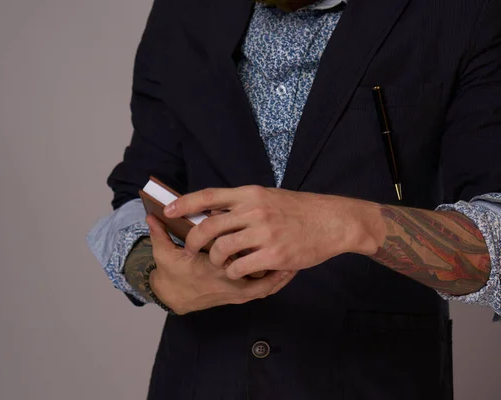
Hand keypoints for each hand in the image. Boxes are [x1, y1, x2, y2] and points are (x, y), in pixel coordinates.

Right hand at [146, 215, 296, 314]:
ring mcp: (236, 291)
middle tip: (288, 232)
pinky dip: (279, 280)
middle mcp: (227, 280)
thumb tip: (152, 216)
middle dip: (275, 251)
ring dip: (282, 268)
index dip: (250, 235)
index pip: (234, 249)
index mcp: (211, 267)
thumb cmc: (174, 275)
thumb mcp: (165, 254)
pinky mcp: (241, 295)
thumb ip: (161, 233)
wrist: (177, 299)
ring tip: (298, 253)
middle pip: (257, 264)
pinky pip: (265, 289)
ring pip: (267, 281)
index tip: (261, 217)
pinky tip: (290, 269)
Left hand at [164, 186, 381, 279]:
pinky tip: (238, 271)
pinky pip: (240, 267)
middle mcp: (254, 211)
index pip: (209, 196)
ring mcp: (264, 233)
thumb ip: (243, 204)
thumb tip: (215, 213)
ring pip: (221, 250)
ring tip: (220, 262)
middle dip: (194, 241)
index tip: (168, 210)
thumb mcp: (270, 197)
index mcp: (251, 194)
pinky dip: (233, 272)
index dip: (185, 203)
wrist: (332, 221)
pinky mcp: (273, 255)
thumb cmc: (300, 209)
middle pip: (209, 227)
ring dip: (215, 260)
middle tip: (191, 249)